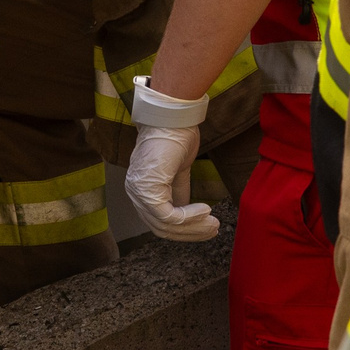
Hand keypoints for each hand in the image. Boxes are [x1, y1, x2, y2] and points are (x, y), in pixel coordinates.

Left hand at [125, 123, 218, 240]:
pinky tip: (206, 210)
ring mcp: (139, 192)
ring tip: (214, 223)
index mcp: (140, 188)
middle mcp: (135, 192)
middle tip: (214, 230)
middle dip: (191, 233)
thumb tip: (186, 211)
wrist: (174, 117)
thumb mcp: (178, 169)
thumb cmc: (176, 136)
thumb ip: (178, 190)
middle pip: (161, 228)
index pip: (159, 221)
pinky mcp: (148, 189)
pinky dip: (190, 218)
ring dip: (194, 227)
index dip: (184, 229)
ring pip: (166, 225)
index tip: (206, 228)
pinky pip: (170, 216)